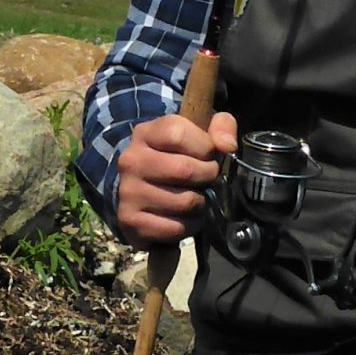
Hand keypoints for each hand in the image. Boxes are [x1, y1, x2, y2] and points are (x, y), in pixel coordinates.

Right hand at [114, 110, 238, 248]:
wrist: (141, 192)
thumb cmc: (177, 159)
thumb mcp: (199, 134)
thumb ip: (221, 127)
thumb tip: (227, 146)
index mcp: (145, 134)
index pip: (178, 133)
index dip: (203, 146)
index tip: (208, 155)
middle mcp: (132, 161)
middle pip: (184, 169)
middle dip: (207, 177)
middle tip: (206, 180)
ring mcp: (128, 192)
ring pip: (184, 202)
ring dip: (200, 204)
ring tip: (195, 199)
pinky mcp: (131, 221)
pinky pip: (175, 227)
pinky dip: (188, 226)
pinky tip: (183, 217)